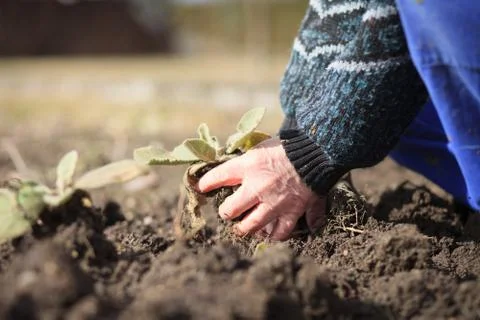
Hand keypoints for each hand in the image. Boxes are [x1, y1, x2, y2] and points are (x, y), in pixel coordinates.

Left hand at [197, 138, 325, 239]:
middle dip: (226, 213)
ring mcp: (275, 203)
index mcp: (248, 166)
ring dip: (246, 228)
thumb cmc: (289, 145)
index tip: (201, 187)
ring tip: (244, 228)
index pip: (218, 176)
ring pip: (252, 226)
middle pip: (230, 210)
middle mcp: (258, 188)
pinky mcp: (293, 211)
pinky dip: (276, 235)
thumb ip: (246, 160)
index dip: (206, 183)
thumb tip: (233, 168)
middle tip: (227, 212)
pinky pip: (282, 232)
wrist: (318, 150)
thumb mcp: (261, 146)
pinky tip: (272, 233)